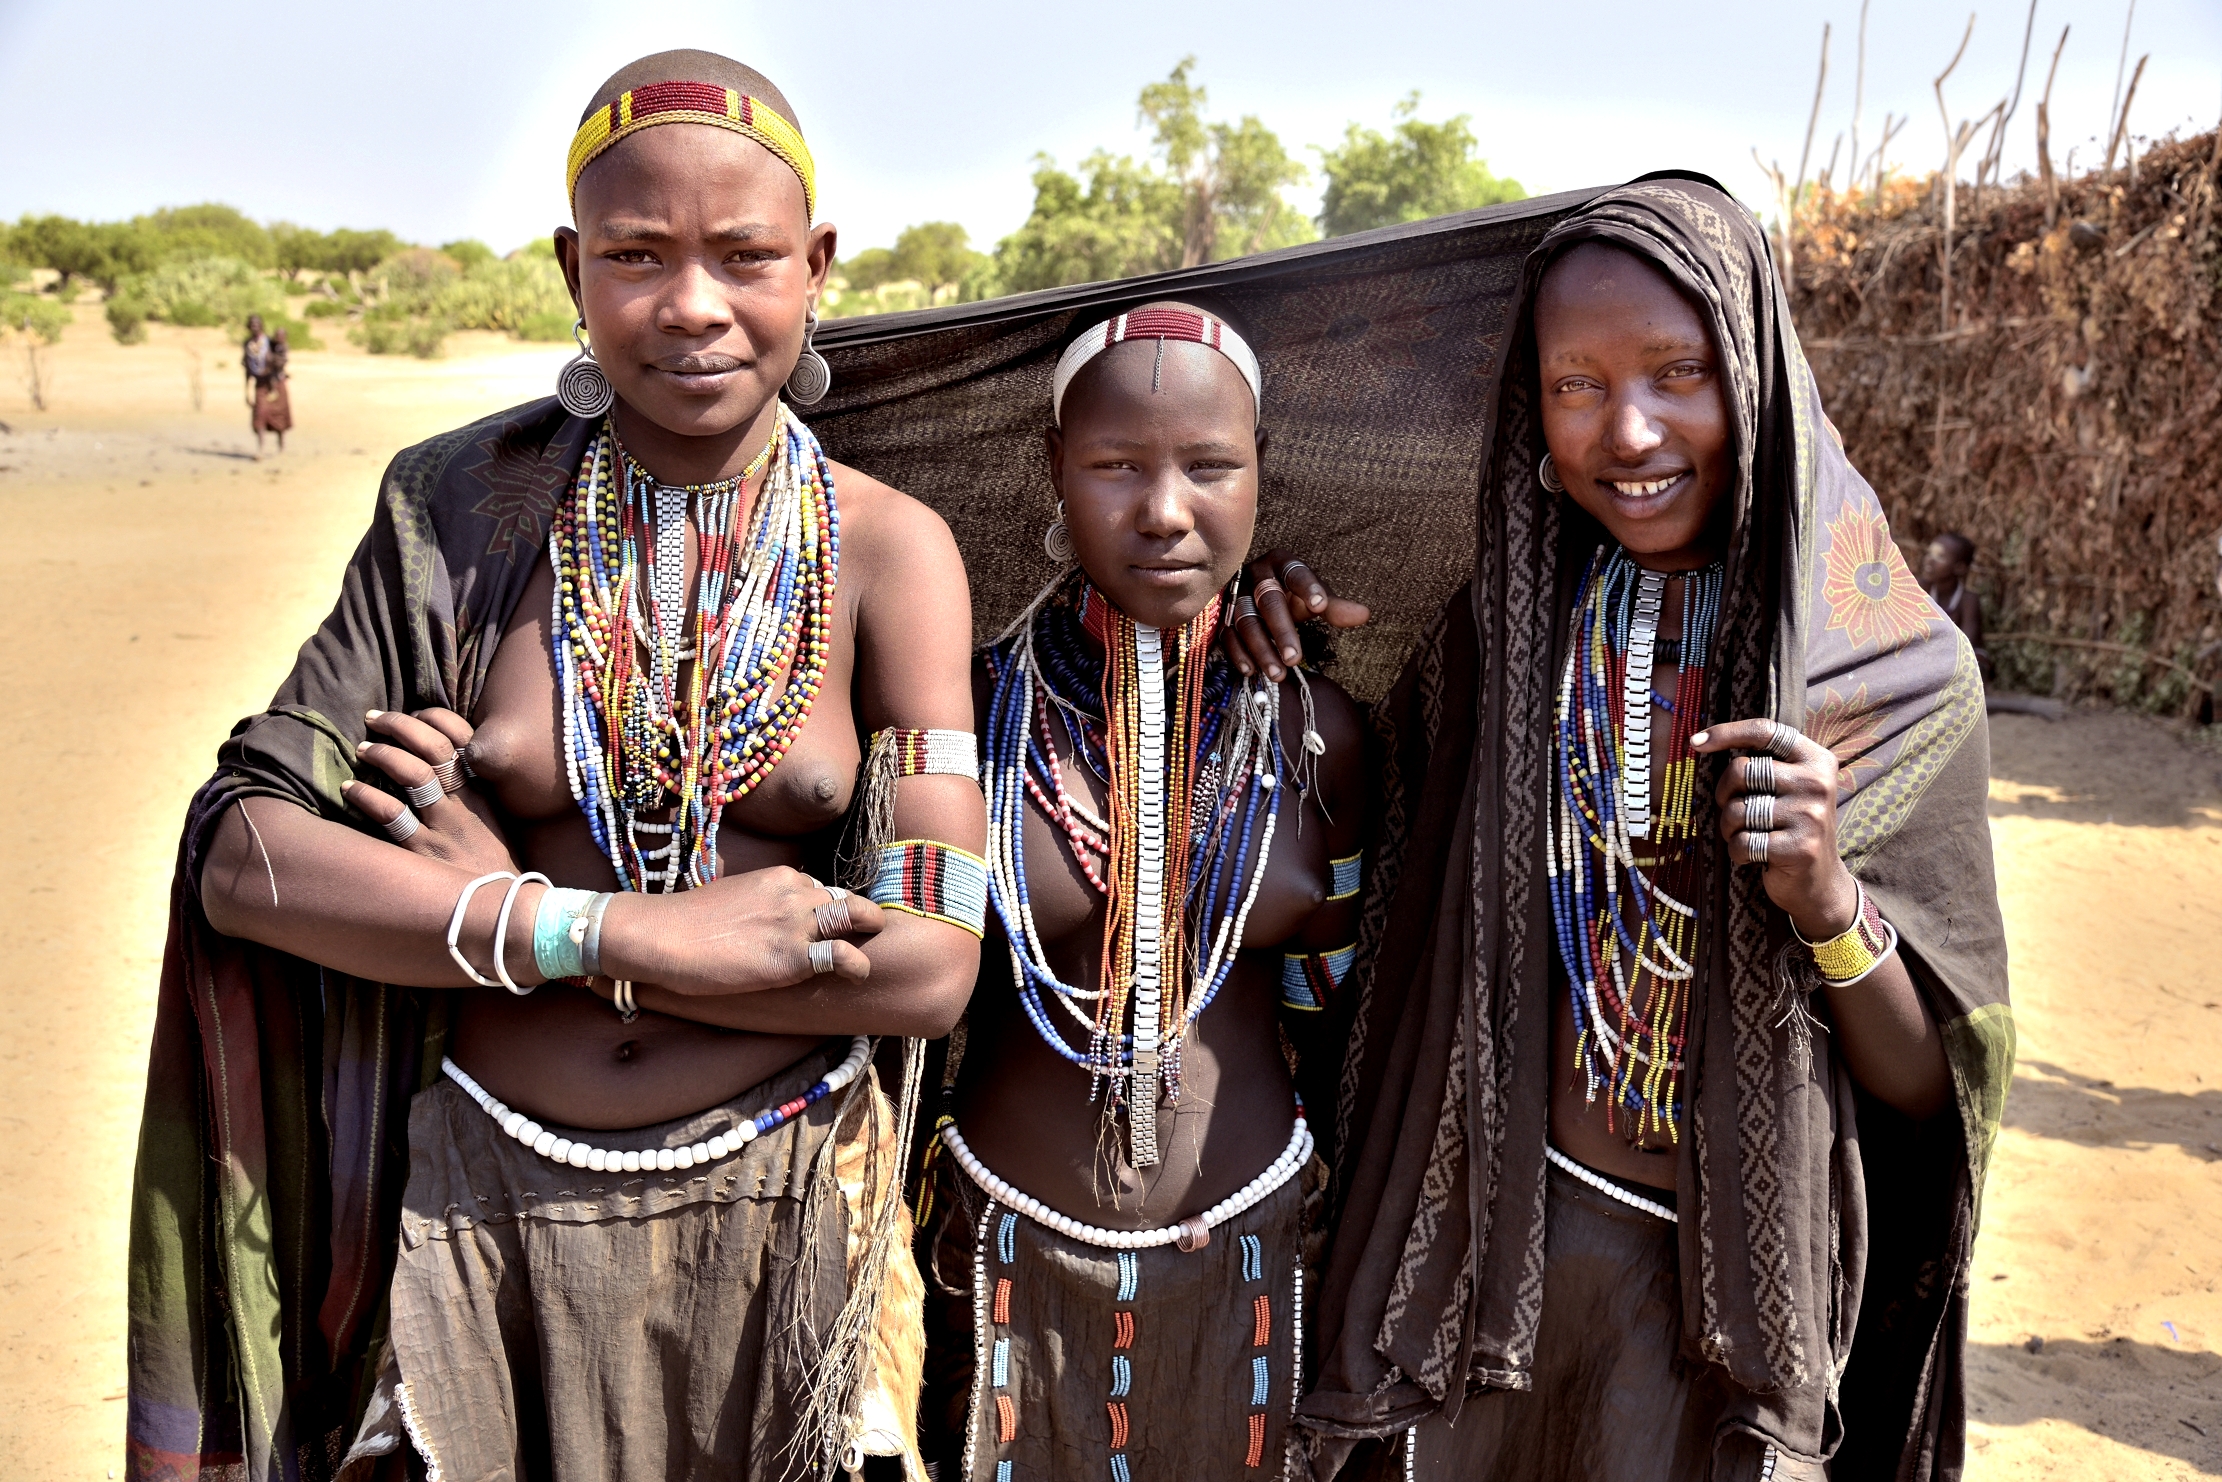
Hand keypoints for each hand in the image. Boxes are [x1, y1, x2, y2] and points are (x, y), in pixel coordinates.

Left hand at [345, 707, 518, 876]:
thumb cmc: (493, 867)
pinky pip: (392, 816)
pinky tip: (349, 789)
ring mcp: (445, 827)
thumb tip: (439, 766)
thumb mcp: (493, 823)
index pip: (462, 737)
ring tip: (361, 748)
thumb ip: (471, 794)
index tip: (413, 713)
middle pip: (434, 747)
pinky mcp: (425, 853)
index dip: (434, 717)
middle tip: (374, 719)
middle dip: (401, 725)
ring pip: (413, 774)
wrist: (505, 911)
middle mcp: (466, 803)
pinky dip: (367, 797)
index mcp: (484, 791)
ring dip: (382, 754)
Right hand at [603, 868, 887, 994]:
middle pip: (847, 901)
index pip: (823, 888)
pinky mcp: (791, 958)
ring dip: (866, 935)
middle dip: (861, 917)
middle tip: (866, 935)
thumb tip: (767, 917)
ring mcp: (795, 925)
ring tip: (865, 956)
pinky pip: (842, 957)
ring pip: (854, 920)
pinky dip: (857, 966)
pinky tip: (856, 976)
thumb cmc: (687, 922)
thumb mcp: (734, 895)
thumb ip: (761, 901)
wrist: (660, 935)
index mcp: (781, 877)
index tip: (832, 925)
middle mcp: (794, 894)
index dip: (831, 909)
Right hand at [1225, 549, 1371, 680]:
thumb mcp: (1314, 597)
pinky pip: (1227, 635)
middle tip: (1296, 658)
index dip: (1308, 588)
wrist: (1259, 594)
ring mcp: (1236, 595)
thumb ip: (1335, 607)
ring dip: (1262, 649)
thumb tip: (1364, 615)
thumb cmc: (1293, 594)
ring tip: (1279, 674)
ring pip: (1246, 621)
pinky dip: (1238, 654)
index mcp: (1282, 562)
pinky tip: (1251, 671)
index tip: (1320, 606)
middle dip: (1282, 631)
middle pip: (1268, 601)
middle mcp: (1255, 574)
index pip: (1296, 573)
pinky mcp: (1223, 616)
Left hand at [1691, 720, 1859, 940]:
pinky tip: (1754, 856)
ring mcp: (1810, 816)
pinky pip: (1742, 842)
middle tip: (1733, 810)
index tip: (1696, 742)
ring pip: (1737, 809)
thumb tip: (1700, 741)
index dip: (1727, 732)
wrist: (1819, 881)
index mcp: (1815, 759)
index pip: (1765, 731)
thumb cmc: (1790, 826)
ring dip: (1729, 827)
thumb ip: (1762, 762)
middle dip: (1724, 793)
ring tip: (1746, 835)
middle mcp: (1817, 782)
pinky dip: (1737, 852)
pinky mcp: (1799, 848)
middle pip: (1741, 770)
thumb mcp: (1788, 787)